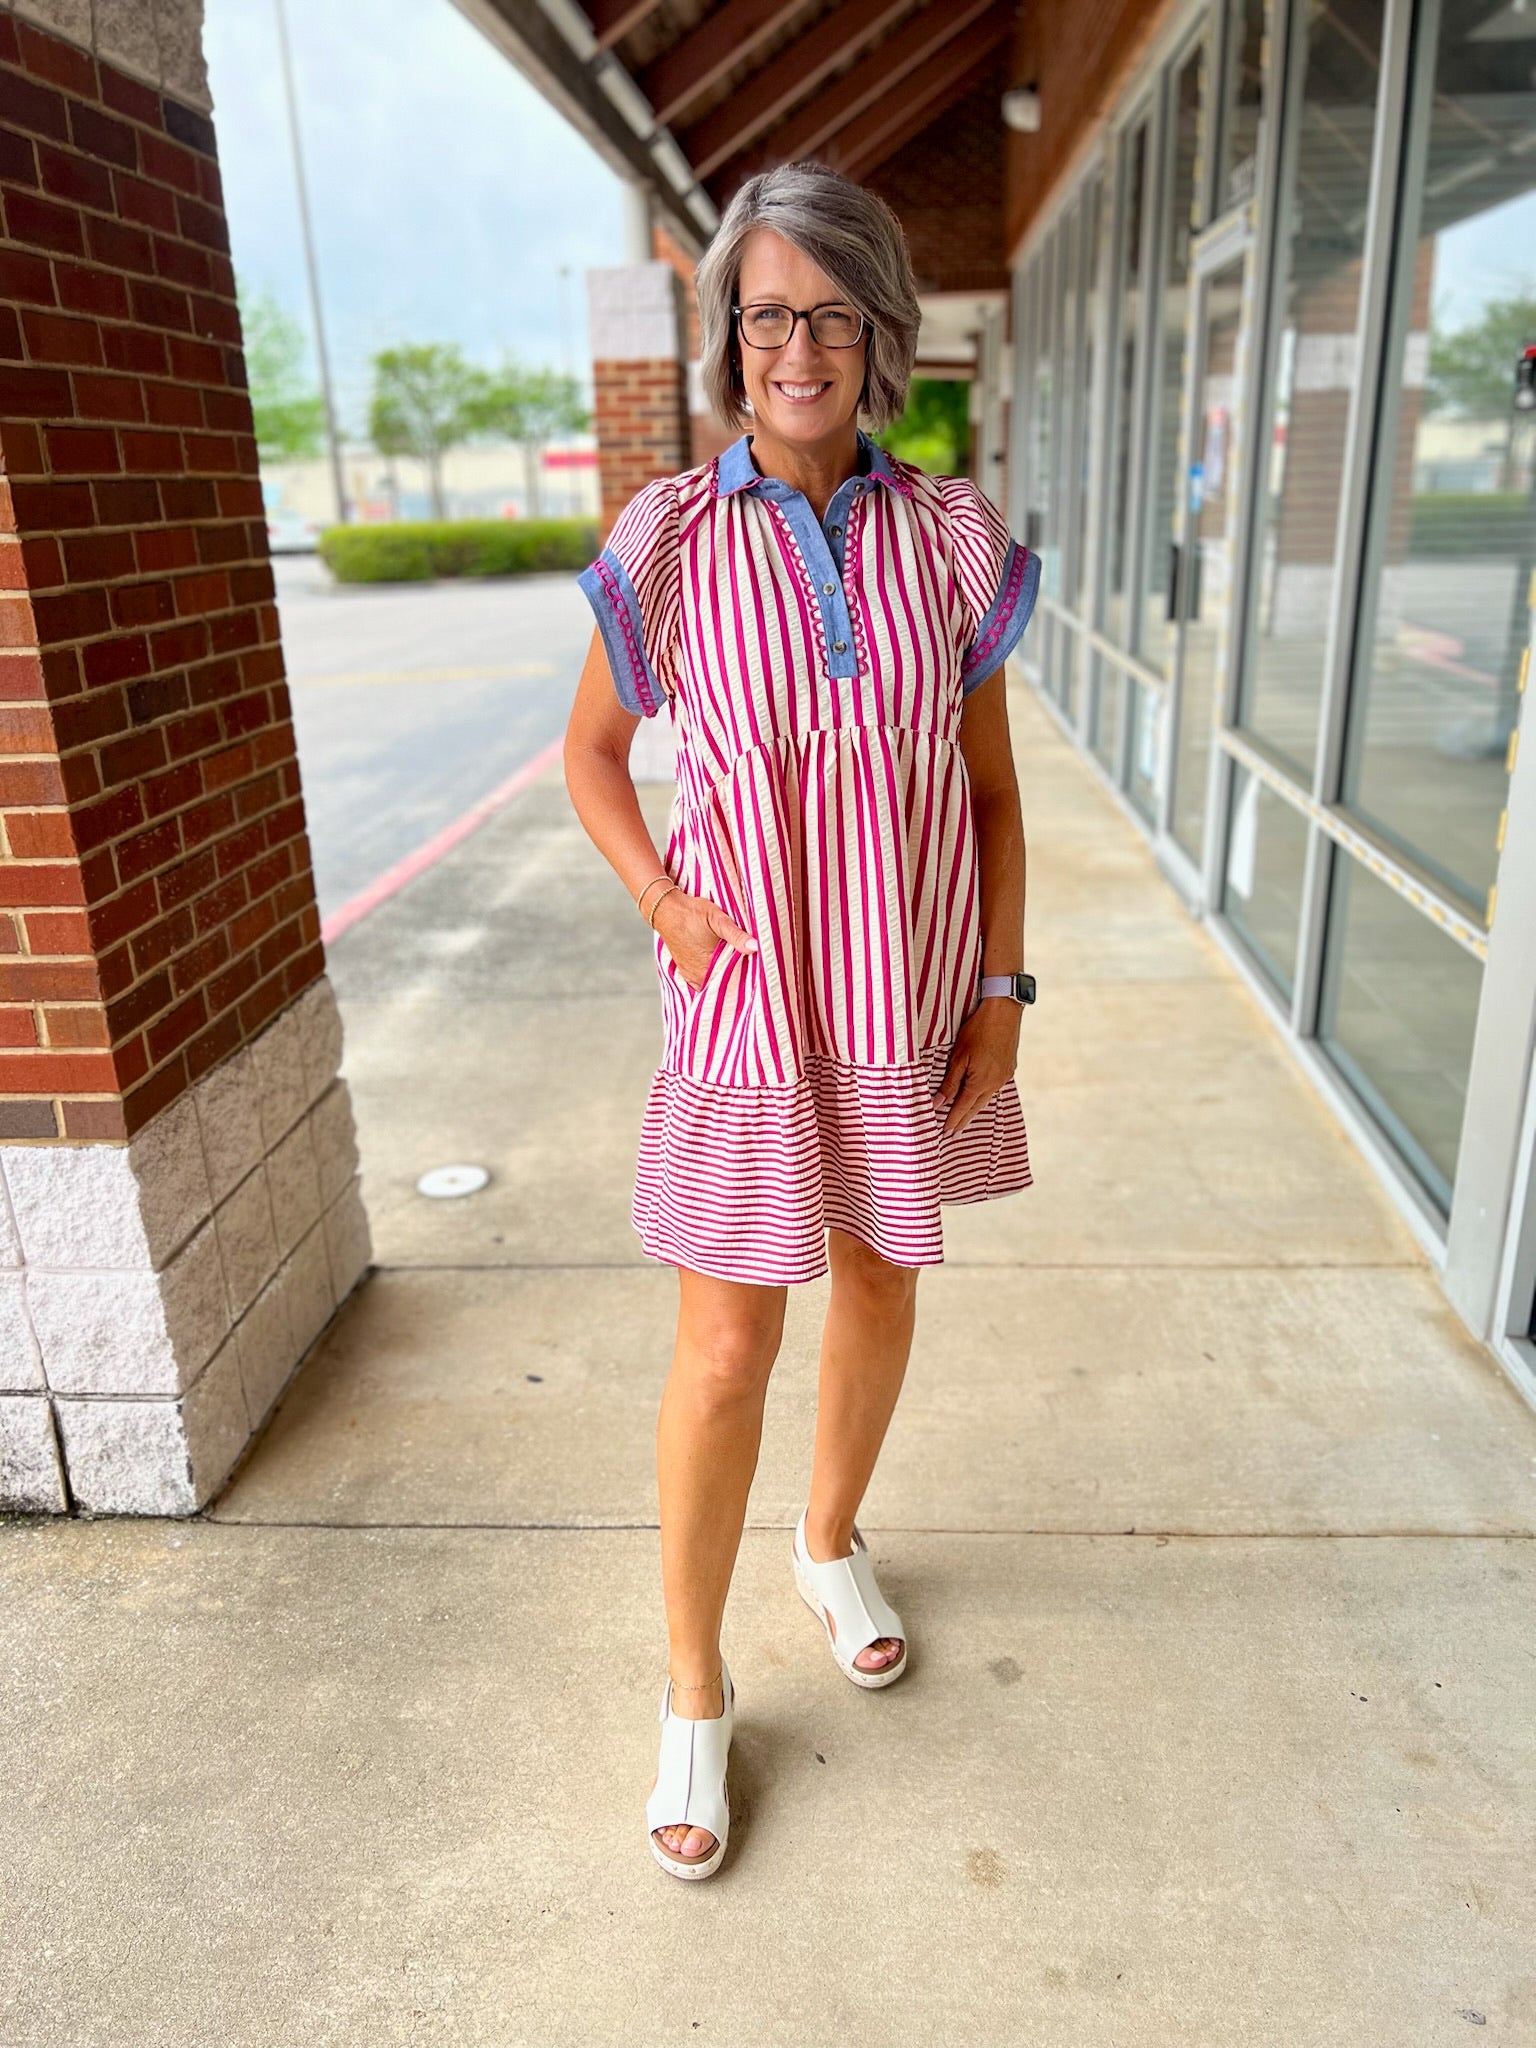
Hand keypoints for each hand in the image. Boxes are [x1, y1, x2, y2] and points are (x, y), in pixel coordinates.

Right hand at [652, 889, 757, 990]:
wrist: (665, 909)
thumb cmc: (691, 912)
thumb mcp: (717, 919)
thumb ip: (736, 935)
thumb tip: (755, 947)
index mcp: (708, 967)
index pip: (736, 980)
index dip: (748, 973)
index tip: (757, 965)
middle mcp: (698, 977)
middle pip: (726, 982)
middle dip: (738, 974)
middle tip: (749, 961)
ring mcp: (691, 976)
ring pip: (715, 982)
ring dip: (725, 974)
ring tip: (735, 960)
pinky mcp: (686, 972)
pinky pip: (704, 980)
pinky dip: (713, 974)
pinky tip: (720, 963)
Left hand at [933, 999, 1020, 1136]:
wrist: (1004, 1012)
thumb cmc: (978, 1030)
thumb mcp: (958, 1056)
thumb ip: (949, 1082)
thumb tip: (938, 1103)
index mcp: (980, 1082)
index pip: (962, 1108)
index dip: (952, 1121)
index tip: (945, 1133)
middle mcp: (995, 1083)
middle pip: (975, 1107)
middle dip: (963, 1121)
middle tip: (953, 1134)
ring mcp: (1004, 1077)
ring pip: (986, 1098)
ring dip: (974, 1110)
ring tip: (964, 1120)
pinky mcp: (1009, 1068)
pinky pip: (994, 1088)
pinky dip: (984, 1096)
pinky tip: (980, 1097)